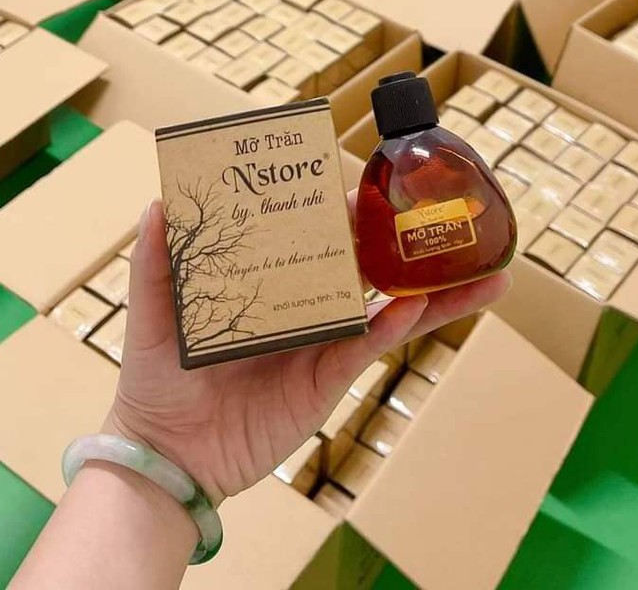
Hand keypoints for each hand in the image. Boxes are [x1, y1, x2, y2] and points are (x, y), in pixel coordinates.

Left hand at [104, 198, 510, 505]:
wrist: (167, 457)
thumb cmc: (157, 381)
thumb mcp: (152, 316)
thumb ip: (156, 264)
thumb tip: (158, 203)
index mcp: (270, 279)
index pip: (318, 235)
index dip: (347, 209)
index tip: (374, 182)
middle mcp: (306, 304)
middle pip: (369, 265)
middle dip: (408, 243)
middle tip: (447, 213)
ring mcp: (323, 341)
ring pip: (390, 308)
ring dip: (435, 290)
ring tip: (485, 269)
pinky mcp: (328, 379)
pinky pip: (367, 347)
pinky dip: (394, 326)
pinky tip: (416, 306)